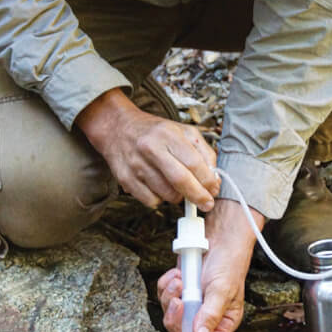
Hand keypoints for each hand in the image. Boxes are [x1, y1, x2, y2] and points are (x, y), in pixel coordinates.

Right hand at [76, 87, 219, 211]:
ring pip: (167, 194)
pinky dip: (160, 199)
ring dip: (178, 197)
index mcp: (168, 134)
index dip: (208, 181)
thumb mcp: (183, 131)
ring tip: (176, 186)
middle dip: (198, 196)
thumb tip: (214, 178)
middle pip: (180, 181)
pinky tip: (159, 186)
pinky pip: (151, 201)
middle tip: (206, 203)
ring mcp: (136, 165)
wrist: (117, 128)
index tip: (214, 189)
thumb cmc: (155, 132)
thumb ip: (203, 152)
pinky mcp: (125, 179)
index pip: (194, 163)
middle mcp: (150, 148)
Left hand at [157, 197, 264, 331]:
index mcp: (222, 323)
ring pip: (169, 313)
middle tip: (178, 301)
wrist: (219, 237)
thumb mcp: (222, 291)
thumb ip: (210, 315)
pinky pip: (163, 294)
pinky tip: (178, 274)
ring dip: (171, 296)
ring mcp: (190, 303)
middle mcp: (204, 317)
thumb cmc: (229, 265)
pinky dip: (167, 284)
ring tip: (181, 280)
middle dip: (176, 317)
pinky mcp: (179, 289)